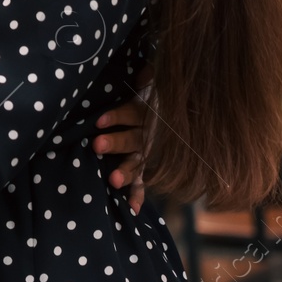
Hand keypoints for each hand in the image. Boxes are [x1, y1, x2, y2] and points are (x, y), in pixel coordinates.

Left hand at [94, 71, 154, 213]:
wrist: (184, 106)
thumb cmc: (157, 87)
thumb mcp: (155, 76)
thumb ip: (149, 75)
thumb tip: (143, 73)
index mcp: (148, 110)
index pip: (131, 113)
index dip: (117, 116)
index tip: (99, 120)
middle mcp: (150, 132)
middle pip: (132, 138)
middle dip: (116, 143)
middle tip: (97, 145)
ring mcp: (149, 149)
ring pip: (137, 160)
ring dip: (125, 171)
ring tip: (112, 181)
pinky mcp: (146, 161)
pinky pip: (143, 179)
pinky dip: (138, 194)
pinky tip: (131, 209)